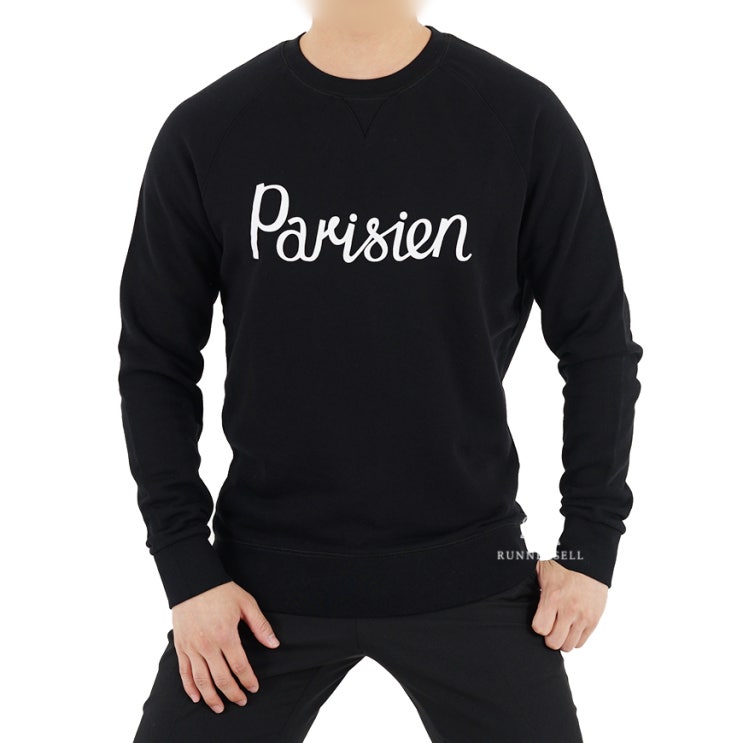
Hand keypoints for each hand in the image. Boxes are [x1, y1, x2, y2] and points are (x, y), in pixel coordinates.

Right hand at [172, 581, 280, 712]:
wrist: (193, 581)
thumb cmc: (221, 591)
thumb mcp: (246, 604)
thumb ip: (260, 626)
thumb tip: (274, 644)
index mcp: (226, 634)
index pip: (239, 666)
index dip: (248, 680)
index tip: (254, 688)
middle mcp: (207, 645)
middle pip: (221, 678)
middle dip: (232, 693)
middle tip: (241, 701)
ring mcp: (192, 647)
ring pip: (201, 680)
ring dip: (211, 697)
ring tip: (219, 707)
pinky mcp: (181, 646)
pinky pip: (184, 672)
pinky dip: (189, 688)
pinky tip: (197, 697)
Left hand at [531, 559, 607, 651]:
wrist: (588, 562)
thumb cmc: (561, 566)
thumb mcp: (541, 572)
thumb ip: (529, 586)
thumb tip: (513, 592)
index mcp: (553, 597)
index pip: (540, 628)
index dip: (538, 627)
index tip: (539, 620)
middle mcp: (569, 609)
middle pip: (554, 642)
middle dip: (549, 637)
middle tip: (549, 627)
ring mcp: (583, 616)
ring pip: (569, 646)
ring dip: (562, 639)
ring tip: (560, 627)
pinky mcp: (594, 620)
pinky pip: (581, 642)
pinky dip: (574, 638)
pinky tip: (570, 627)